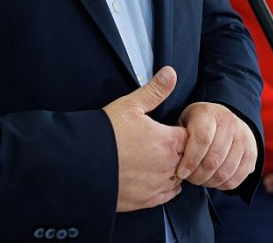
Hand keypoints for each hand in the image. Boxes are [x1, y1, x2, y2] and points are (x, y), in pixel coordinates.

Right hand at [103, 66, 187, 211]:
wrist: (81, 164)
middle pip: (187, 158)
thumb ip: (154, 90)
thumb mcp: (130, 105)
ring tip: (159, 160)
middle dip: (180, 151)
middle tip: (165, 144)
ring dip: (174, 169)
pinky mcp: (146, 200)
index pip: (191, 137)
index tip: (174, 130)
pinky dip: (166, 187)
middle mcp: (167, 165)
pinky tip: (156, 178)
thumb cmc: (105, 134)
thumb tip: (170, 73)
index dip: (183, 132)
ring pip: (179, 178)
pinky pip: (168, 195)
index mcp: (167, 141)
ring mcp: (157, 185)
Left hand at [175, 101, 257, 190]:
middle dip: (198, 175)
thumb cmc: (195, 125)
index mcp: (209, 113)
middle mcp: (230, 122)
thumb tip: (171, 159)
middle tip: (189, 179)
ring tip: (200, 179)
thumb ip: (177, 138)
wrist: (223, 119)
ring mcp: (244, 137)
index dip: (190, 160)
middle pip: (214, 159)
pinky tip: (213, 181)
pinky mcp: (252, 153)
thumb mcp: (183, 123)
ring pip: (225, 171)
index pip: (202, 139)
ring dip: (209, 182)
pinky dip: (222, 185)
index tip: (181, 173)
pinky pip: (237, 178)